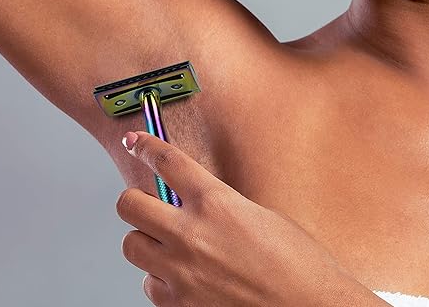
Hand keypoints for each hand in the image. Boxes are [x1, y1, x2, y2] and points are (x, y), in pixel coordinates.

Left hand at [115, 131, 373, 306]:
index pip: (166, 161)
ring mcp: (181, 272)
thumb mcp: (261, 216)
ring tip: (167, 246)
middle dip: (134, 200)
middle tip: (146, 204)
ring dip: (145, 242)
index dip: (144, 146)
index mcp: (215, 202)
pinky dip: (160, 281)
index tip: (135, 142)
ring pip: (131, 245)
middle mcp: (191, 234)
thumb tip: (198, 205)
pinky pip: (149, 286)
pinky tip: (183, 280)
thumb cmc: (299, 267)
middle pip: (129, 204)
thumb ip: (220, 206)